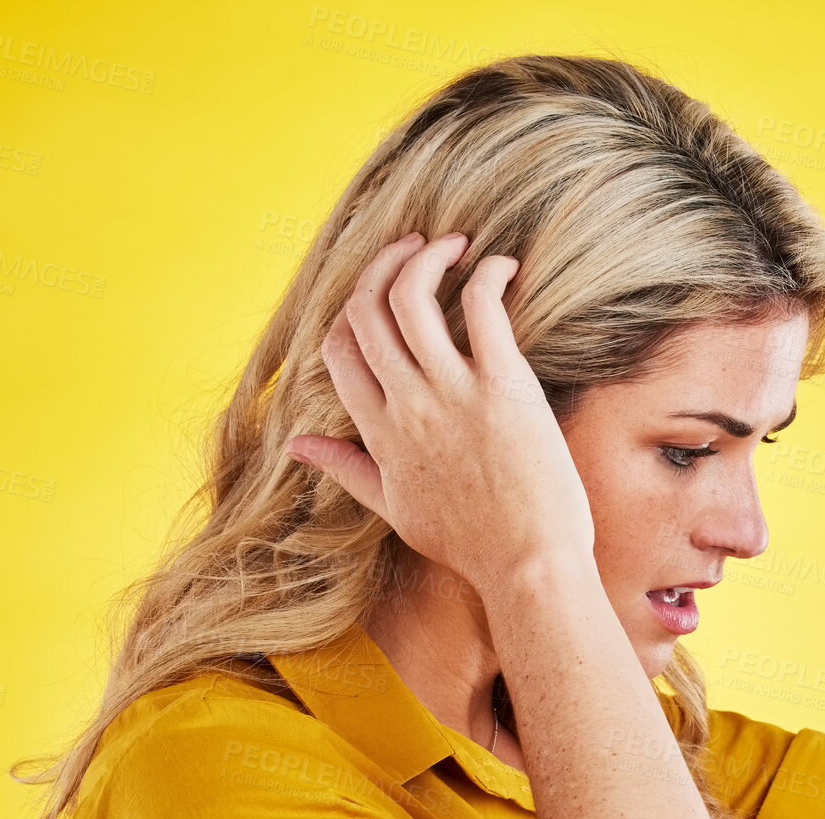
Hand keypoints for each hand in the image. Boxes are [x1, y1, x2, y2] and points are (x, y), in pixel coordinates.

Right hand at [286, 231, 595, 596]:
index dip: (351, 308)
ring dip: (429, 256)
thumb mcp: (394, 508)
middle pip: (367, 310)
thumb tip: (296, 446)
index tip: (380, 293)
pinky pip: (481, 307)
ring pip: (412, 296)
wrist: (528, 567)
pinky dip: (488, 274)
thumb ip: (345, 469)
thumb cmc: (470, 545)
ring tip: (457, 245)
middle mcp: (406, 406)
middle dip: (385, 263)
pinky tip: (504, 268)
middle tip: (416, 247)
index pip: (337, 348)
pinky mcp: (504, 388)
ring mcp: (452, 394)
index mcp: (378, 433)